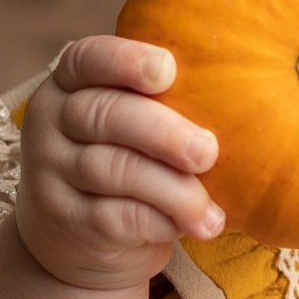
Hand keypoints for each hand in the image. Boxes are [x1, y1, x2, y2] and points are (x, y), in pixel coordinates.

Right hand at [17, 35, 221, 294]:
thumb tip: (248, 89)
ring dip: (173, 189)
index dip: (126, 60)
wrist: (79, 240)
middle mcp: (49, 122)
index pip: (87, 58)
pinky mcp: (65, 221)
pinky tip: (191, 227)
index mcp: (67, 85)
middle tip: (208, 152)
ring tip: (211, 209)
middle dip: (164, 132)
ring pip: (114, 169)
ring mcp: (50, 173)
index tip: (168, 71)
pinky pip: (116, 216)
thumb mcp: (131, 125)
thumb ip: (162, 102)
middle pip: (105, 114)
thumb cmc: (125, 161)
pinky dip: (160, 221)